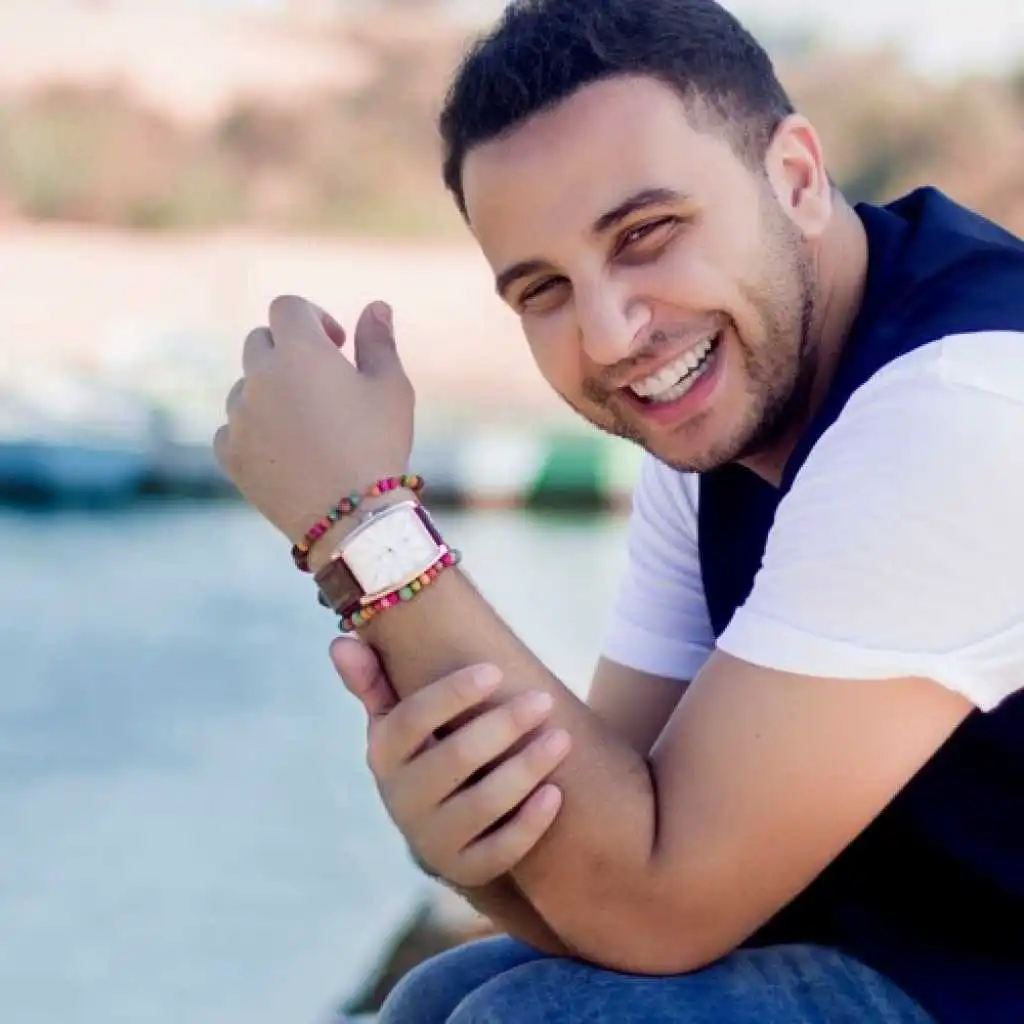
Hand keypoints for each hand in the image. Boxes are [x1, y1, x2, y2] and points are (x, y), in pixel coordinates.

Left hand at [213, 296, 414, 543]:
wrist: (351, 517)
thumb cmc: (378, 445)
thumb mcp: (391, 388)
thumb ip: (379, 341)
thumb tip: (376, 306)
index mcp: (300, 351)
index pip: (288, 307)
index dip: (314, 317)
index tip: (337, 345)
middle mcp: (259, 376)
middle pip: (260, 341)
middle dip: (288, 352)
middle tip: (323, 384)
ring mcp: (238, 416)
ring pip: (245, 387)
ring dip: (270, 393)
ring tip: (309, 427)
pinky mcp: (229, 454)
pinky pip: (231, 428)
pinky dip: (254, 432)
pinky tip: (287, 452)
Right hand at [330, 637, 571, 887]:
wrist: (442, 823)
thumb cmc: (426, 750)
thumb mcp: (397, 718)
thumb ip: (374, 681)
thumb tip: (340, 643)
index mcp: (384, 753)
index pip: (412, 718)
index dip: (454, 694)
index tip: (495, 670)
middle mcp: (402, 798)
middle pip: (454, 758)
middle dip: (503, 725)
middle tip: (543, 699)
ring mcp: (433, 839)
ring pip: (482, 804)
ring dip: (525, 769)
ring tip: (562, 738)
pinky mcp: (467, 869)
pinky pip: (500, 851)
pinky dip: (529, 824)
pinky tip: (556, 794)